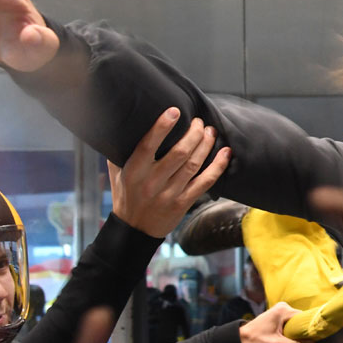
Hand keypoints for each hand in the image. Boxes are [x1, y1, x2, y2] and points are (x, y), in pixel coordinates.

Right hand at [108, 108, 229, 237]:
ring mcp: (169, 194)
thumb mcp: (117, 173)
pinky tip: (225, 153)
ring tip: (210, 132)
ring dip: (206, 145)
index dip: (162, 127)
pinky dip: (217, 166)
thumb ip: (121, 151)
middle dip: (193, 134)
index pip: (147, 146)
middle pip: (178, 153)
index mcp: (134, 172)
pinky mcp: (183, 203)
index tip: (175, 111)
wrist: (134, 230)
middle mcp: (151, 183)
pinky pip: (205, 182)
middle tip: (199, 122)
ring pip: (193, 165)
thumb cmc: (126, 195)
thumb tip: (126, 124)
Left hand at [239, 302, 314, 342]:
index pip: (305, 317)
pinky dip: (292, 329)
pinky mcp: (278, 314)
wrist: (242, 338)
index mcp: (284, 310)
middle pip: (301, 319)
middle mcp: (283, 306)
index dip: (310, 328)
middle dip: (303, 330)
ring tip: (300, 341)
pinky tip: (293, 337)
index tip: (316, 338)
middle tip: (307, 342)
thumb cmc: (257, 340)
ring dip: (298, 330)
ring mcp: (280, 309)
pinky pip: (291, 320)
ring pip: (296, 320)